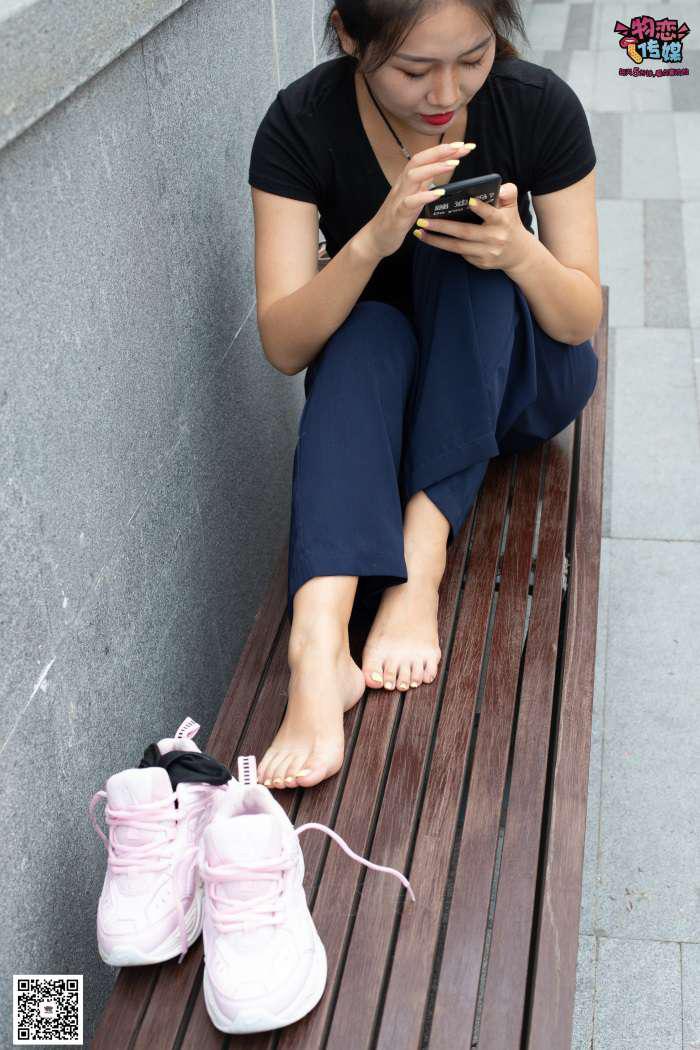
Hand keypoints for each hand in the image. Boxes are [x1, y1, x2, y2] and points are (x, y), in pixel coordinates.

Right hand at [364, 141, 476, 259]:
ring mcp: (399, 199)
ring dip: (434, 168)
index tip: (464, 145)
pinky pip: (410, 202)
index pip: (426, 159)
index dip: (444, 150)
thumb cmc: (397, 218)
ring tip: (454, 164)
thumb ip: (425, 183)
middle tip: (462, 146)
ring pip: (413, 175)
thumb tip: (439, 169)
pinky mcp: (397, 215)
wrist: (376, 238)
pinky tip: (438, 194)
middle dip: (440, 151)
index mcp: (408, 181)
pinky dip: (424, 196)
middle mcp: (402, 185)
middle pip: (419, 160)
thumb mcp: (414, 197)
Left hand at [412, 182, 533, 274]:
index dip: (481, 208)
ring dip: (436, 240)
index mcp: (502, 222)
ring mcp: (486, 253)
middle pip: (465, 232)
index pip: (491, 214)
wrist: (518, 254)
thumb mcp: (512, 206)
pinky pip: (460, 253)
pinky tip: (430, 239)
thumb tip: (498, 186)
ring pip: (457, 247)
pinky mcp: (480, 263)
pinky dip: (444, 247)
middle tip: (423, 221)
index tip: (469, 201)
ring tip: (420, 232)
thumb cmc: (510, 223)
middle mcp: (494, 239)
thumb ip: (508, 192)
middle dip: (442, 227)